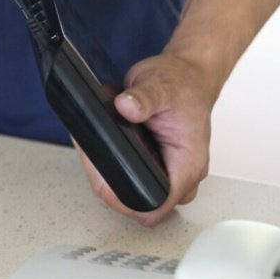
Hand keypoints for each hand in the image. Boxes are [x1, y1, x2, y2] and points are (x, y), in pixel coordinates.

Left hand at [74, 50, 221, 225]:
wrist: (188, 74)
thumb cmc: (182, 83)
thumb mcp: (160, 85)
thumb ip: (143, 98)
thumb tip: (127, 107)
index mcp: (188, 164)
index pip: (157, 205)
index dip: (127, 202)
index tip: (103, 183)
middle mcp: (180, 173)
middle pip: (140, 202)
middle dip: (110, 184)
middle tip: (91, 157)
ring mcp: (167, 168)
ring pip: (132, 189)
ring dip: (108, 173)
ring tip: (94, 148)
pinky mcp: (154, 161)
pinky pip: (129, 173)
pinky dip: (111, 162)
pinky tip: (101, 145)